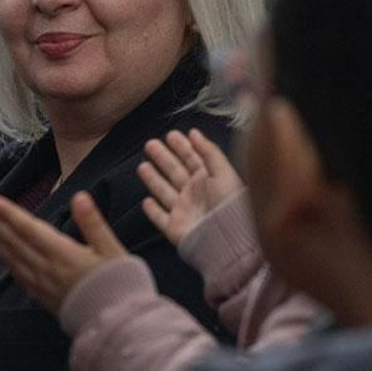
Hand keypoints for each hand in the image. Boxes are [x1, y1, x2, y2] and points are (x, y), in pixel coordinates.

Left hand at [0, 191, 128, 313]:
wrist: (118, 326)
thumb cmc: (120, 285)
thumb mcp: (112, 250)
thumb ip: (93, 223)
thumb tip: (79, 196)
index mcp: (64, 254)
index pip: (28, 228)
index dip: (7, 212)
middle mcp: (47, 269)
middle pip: (14, 241)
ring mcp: (42, 284)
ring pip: (11, 257)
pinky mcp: (43, 296)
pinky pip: (18, 274)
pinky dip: (6, 258)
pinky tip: (0, 250)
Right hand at [137, 129, 243, 245]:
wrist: (227, 238)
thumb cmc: (229, 204)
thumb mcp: (223, 172)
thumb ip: (209, 151)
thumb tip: (195, 132)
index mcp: (208, 179)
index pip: (192, 158)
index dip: (182, 146)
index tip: (171, 134)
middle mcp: (194, 194)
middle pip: (175, 171)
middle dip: (163, 158)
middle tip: (150, 144)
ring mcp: (183, 211)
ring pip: (164, 191)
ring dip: (153, 179)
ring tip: (142, 166)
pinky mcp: (174, 228)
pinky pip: (160, 218)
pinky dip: (153, 211)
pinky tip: (146, 202)